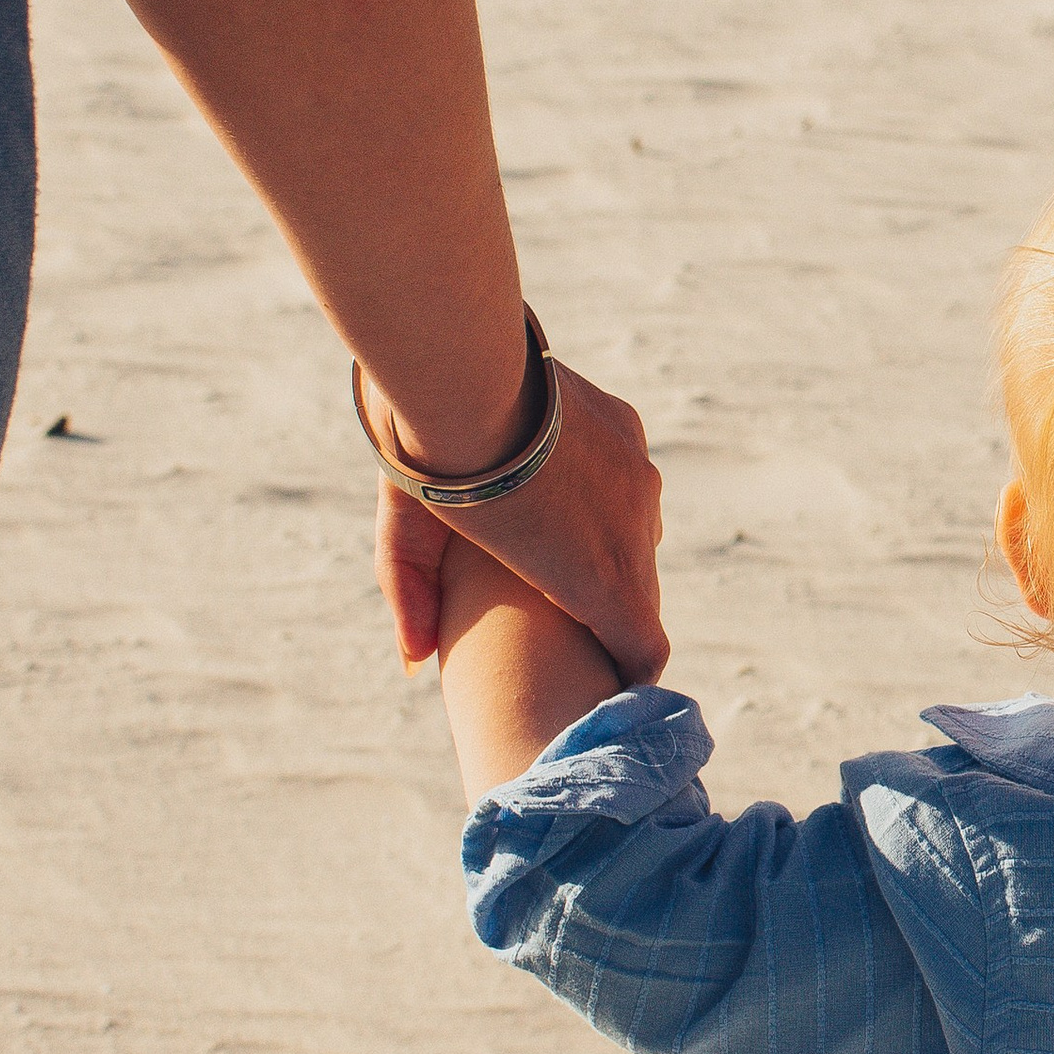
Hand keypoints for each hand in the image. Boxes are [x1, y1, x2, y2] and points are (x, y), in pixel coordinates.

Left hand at [374, 357, 666, 682]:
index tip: (604, 680)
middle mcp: (634, 533)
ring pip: (637, 531)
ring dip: (607, 544)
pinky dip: (604, 490)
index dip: (628, 672)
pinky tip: (561, 480)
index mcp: (598, 582)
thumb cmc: (433, 472)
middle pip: (639, 593)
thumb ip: (413, 604)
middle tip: (562, 615)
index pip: (645, 653)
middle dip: (609, 610)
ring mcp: (638, 477)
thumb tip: (412, 663)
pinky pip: (630, 478)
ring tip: (557, 542)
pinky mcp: (630, 429)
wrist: (466, 373)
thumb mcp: (408, 542)